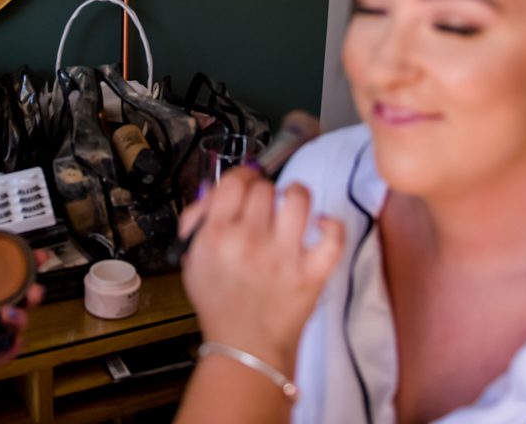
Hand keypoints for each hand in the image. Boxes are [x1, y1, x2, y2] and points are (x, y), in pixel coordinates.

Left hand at [0, 228, 43, 385]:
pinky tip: (13, 340)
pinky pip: (6, 351)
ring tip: (8, 314)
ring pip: (17, 323)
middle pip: (19, 298)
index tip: (38, 255)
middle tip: (34, 291)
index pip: (5, 274)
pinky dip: (14, 346)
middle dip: (33, 292)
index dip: (24, 264)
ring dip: (22, 317)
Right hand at [178, 169, 343, 372]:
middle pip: (264, 188)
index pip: (233, 182)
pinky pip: (332, 236)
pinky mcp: (312, 273)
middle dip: (263, 193)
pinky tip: (320, 226)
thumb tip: (214, 192)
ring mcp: (284, 256)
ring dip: (296, 196)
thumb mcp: (193, 261)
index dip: (241, 177)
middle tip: (263, 207)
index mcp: (218, 235)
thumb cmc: (221, 306)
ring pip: (299, 199)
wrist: (245, 348)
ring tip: (293, 206)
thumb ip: (199, 221)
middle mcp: (250, 241)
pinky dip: (330, 225)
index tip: (246, 183)